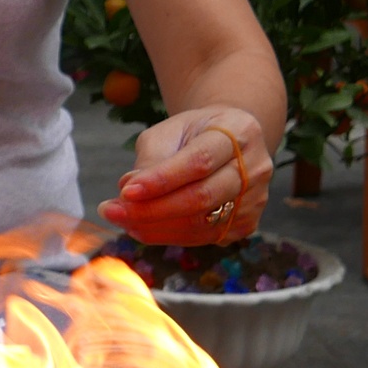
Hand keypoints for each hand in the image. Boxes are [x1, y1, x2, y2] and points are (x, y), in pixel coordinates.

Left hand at [96, 106, 272, 244]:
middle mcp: (255, 168)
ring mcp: (255, 199)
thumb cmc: (196, 133)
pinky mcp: (247, 224)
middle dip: (152, 209)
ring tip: (122, 220)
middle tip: (112, 211)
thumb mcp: (171, 130)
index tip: (124, 191)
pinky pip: (203, 237)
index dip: (161, 180)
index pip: (198, 161)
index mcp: (240, 132)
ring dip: (155, 227)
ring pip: (201, 223)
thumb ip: (151, 158)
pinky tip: (143, 228)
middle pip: (201, 197)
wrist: (230, 141)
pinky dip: (169, 236)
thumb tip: (129, 191)